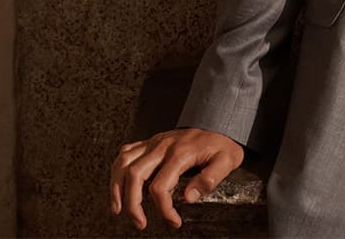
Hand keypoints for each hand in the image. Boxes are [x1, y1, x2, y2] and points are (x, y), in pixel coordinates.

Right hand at [109, 127, 243, 229]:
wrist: (219, 122)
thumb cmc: (221, 143)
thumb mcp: (227, 160)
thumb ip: (210, 179)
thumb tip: (189, 197)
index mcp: (180, 153)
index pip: (160, 186)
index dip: (163, 209)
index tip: (173, 221)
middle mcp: (163, 146)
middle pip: (135, 175)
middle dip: (133, 204)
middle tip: (140, 222)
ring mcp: (154, 142)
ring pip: (124, 163)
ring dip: (117, 187)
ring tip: (118, 209)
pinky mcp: (151, 142)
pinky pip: (126, 152)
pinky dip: (117, 169)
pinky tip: (118, 184)